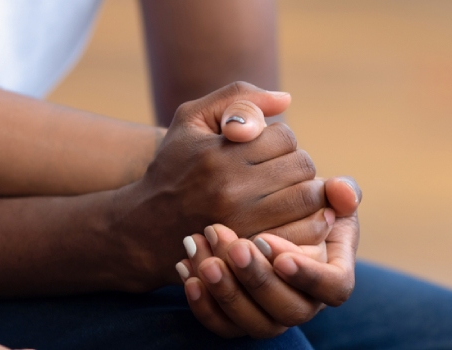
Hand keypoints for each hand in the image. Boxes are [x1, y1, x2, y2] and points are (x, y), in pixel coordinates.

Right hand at [106, 82, 326, 290]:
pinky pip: (305, 232)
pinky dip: (307, 223)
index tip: (263, 151)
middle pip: (301, 166)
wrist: (145, 230)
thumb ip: (238, 99)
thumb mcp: (191, 120)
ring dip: (304, 192)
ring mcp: (244, 224)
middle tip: (277, 173)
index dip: (278, 140)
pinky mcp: (252, 250)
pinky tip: (290, 217)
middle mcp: (231, 189)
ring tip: (285, 193)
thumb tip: (286, 99)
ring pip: (307, 197)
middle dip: (294, 166)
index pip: (284, 137)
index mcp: (218, 154)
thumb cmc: (172, 167)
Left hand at [176, 177, 360, 336]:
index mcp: (333, 274)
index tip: (271, 243)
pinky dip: (203, 304)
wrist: (260, 216)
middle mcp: (305, 302)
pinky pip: (223, 326)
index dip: (308, 272)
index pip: (334, 287)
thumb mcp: (324, 194)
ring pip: (254, 324)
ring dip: (228, 292)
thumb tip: (342, 192)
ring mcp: (272, 315)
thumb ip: (340, 190)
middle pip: (290, 310)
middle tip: (235, 246)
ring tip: (206, 258)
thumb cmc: (302, 205)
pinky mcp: (240, 320)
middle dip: (259, 279)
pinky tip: (187, 269)